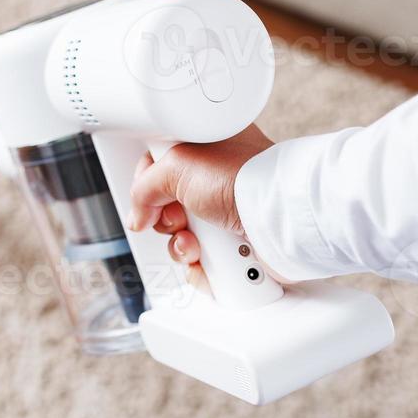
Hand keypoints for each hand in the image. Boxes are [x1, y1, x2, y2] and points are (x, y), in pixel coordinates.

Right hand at [127, 124, 283, 291]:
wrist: (279, 214)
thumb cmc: (242, 177)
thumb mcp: (176, 165)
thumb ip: (144, 187)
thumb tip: (137, 214)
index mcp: (204, 149)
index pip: (159, 167)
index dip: (148, 184)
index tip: (147, 195)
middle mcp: (214, 182)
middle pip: (166, 207)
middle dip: (166, 220)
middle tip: (178, 217)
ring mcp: (225, 215)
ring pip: (182, 238)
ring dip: (181, 245)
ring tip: (196, 243)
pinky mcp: (234, 246)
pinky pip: (202, 264)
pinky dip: (199, 267)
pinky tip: (207, 259)